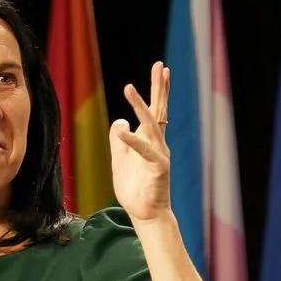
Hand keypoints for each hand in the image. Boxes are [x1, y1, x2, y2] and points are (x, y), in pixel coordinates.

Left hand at [111, 63, 172, 225]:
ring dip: (139, 106)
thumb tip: (120, 120)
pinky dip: (131, 140)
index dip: (157, 90)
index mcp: (150, 140)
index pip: (155, 111)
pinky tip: (122, 129)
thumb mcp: (120, 159)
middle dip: (159, 87)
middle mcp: (158, 143)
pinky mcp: (158, 168)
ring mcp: (159, 154)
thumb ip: (119, 140)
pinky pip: (143, 150)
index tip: (162, 70)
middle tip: (161, 65)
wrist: (146, 214)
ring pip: (150, 125)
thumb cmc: (135, 189)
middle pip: (159, 110)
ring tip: (129, 88)